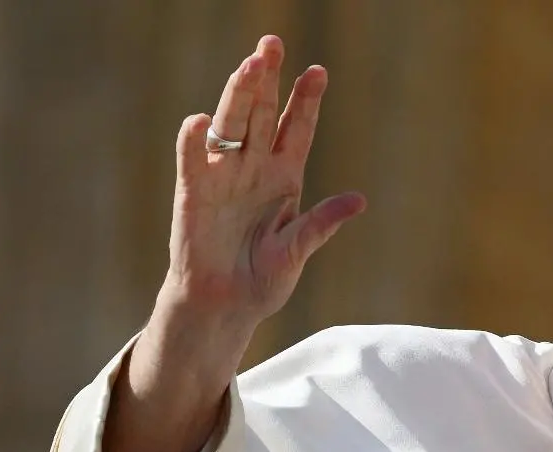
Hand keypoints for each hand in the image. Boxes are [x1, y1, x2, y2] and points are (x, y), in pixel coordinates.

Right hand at [164, 34, 365, 327]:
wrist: (225, 306)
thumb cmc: (263, 279)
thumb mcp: (298, 250)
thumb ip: (322, 223)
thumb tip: (359, 201)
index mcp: (285, 178)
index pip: (297, 129)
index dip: (306, 101)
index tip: (318, 71)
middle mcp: (254, 168)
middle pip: (263, 114)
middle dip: (268, 80)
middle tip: (273, 44)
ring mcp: (223, 176)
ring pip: (231, 125)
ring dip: (238, 95)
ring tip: (249, 65)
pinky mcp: (194, 193)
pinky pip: (193, 161)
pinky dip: (194, 141)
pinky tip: (199, 120)